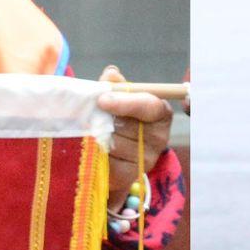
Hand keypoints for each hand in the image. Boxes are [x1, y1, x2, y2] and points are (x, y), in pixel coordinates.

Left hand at [96, 66, 172, 214]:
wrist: (115, 154)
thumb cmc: (118, 119)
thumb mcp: (118, 99)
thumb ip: (115, 86)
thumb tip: (111, 74)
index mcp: (160, 113)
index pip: (150, 106)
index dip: (126, 102)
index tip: (102, 100)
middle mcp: (159, 138)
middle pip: (128, 126)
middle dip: (105, 119)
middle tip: (89, 116)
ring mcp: (146, 159)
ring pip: (115, 143)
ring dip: (97, 135)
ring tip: (90, 131)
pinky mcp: (130, 175)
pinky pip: (107, 161)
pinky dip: (95, 153)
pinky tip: (92, 148)